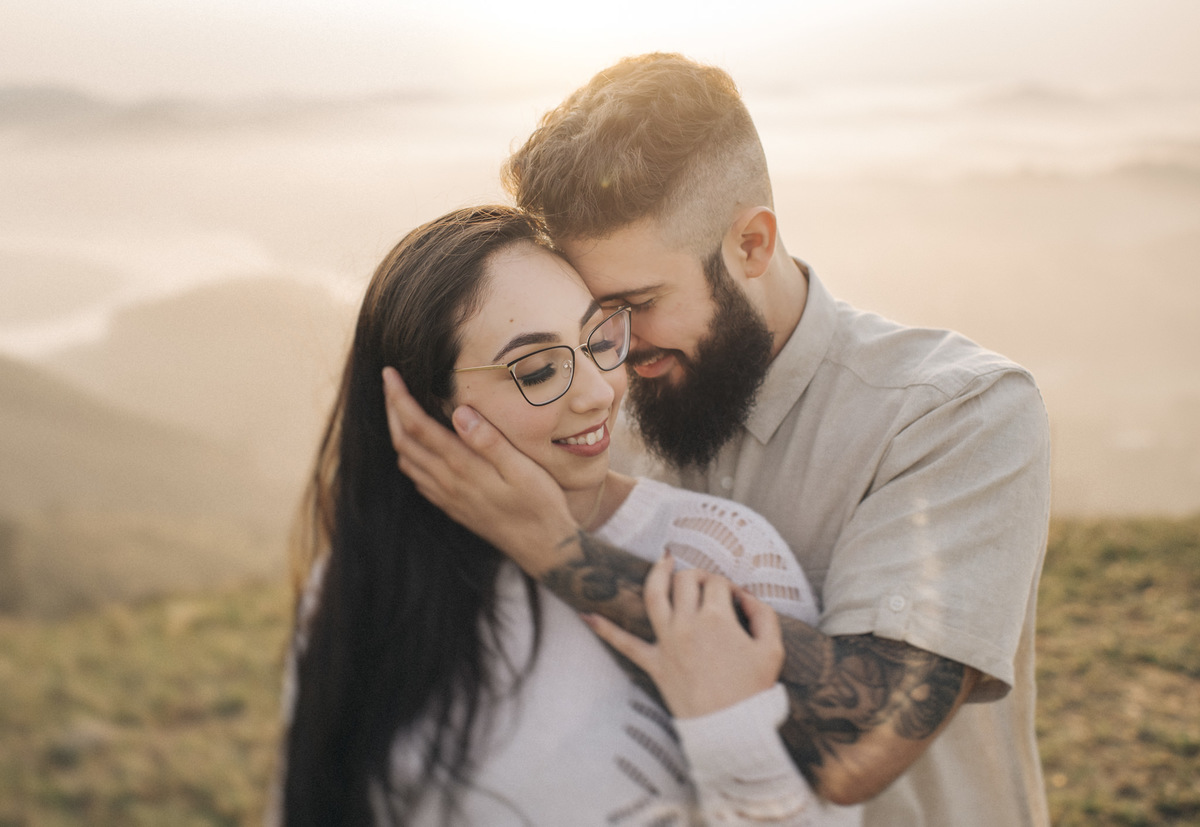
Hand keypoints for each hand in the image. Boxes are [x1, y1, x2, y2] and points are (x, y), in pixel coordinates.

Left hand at [382, 367, 576, 573]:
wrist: (542, 547)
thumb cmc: (539, 504)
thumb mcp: (523, 468)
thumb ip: (489, 441)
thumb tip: (459, 411)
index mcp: (462, 467)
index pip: (418, 427)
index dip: (399, 398)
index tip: (389, 374)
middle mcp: (447, 482)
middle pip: (403, 441)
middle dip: (391, 409)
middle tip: (389, 383)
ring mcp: (446, 497)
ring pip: (406, 460)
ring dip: (397, 432)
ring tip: (399, 409)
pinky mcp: (451, 507)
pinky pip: (418, 479)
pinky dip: (408, 457)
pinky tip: (417, 449)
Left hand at [584, 552, 784, 718]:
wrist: (730, 730)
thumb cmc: (752, 691)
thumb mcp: (772, 649)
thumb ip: (763, 614)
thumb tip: (745, 596)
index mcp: (717, 618)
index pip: (717, 584)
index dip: (728, 586)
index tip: (734, 597)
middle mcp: (687, 623)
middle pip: (686, 581)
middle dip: (696, 575)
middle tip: (705, 583)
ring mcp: (667, 642)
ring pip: (654, 596)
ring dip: (656, 573)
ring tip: (662, 560)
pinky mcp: (654, 663)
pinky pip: (624, 643)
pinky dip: (604, 629)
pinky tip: (586, 615)